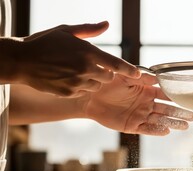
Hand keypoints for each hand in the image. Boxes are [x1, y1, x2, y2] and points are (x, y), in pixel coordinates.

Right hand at [15, 21, 139, 96]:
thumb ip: (89, 29)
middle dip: (105, 73)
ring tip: (76, 72)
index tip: (139, 74)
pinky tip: (68, 79)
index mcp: (87, 52)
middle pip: (109, 77)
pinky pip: (83, 92)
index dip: (130, 70)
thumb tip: (106, 24)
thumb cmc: (45, 43)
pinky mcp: (69, 93)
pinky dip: (80, 88)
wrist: (21, 61)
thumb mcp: (67, 31)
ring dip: (93, 81)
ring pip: (97, 86)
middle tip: (92, 66)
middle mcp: (85, 68)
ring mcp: (77, 82)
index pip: (116, 64)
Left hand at [82, 73, 192, 135]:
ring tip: (186, 125)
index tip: (188, 98)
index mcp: (145, 90)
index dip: (176, 96)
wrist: (88, 95)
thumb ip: (139, 75)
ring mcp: (139, 115)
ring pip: (160, 119)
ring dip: (172, 122)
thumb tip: (157, 77)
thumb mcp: (123, 74)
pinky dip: (156, 130)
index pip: (165, 94)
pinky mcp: (131, 126)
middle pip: (166, 109)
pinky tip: (167, 131)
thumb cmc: (106, 81)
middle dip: (180, 112)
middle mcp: (145, 103)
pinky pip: (146, 129)